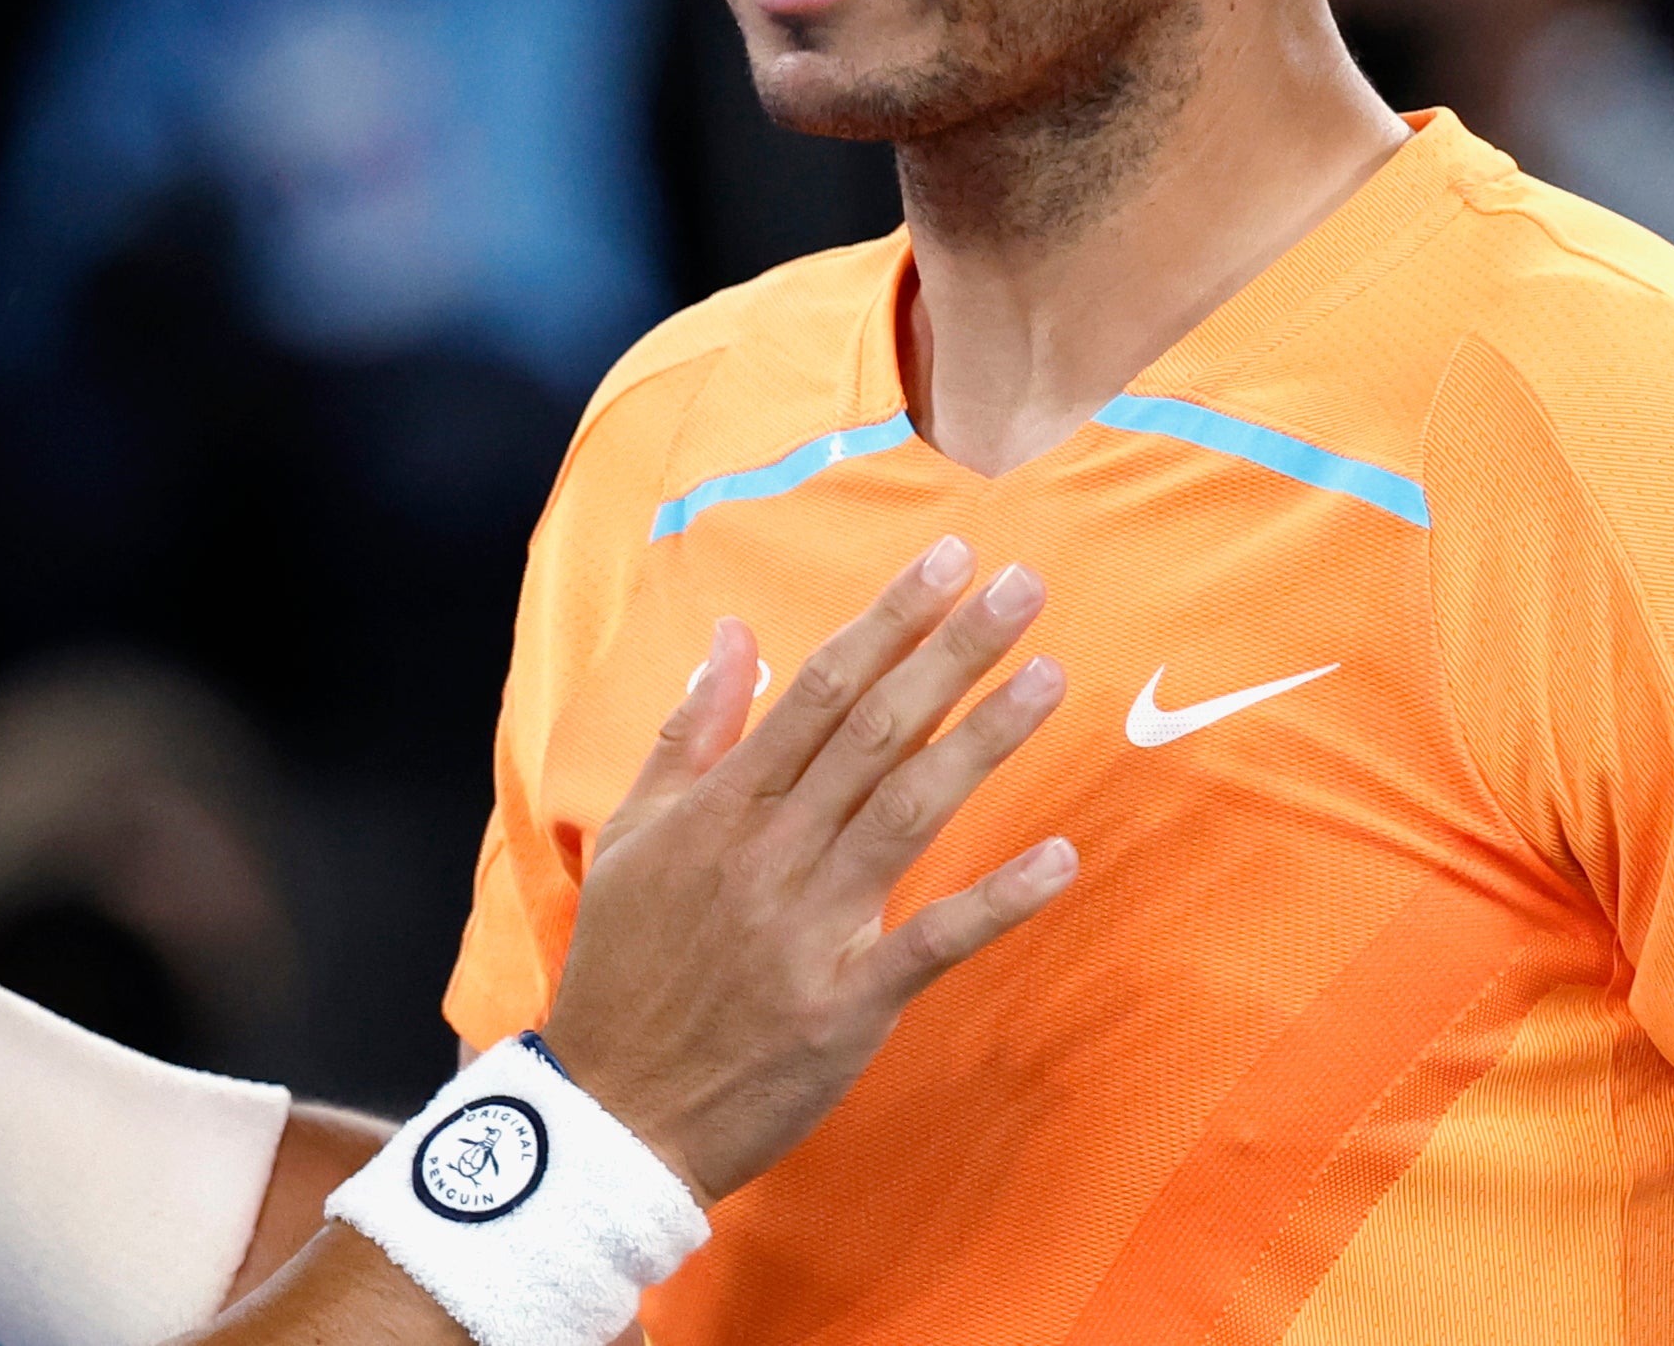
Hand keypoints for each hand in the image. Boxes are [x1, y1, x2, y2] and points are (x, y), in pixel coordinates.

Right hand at [541, 536, 1072, 1204]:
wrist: (613, 1111)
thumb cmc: (624, 967)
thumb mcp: (631, 833)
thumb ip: (688, 732)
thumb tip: (729, 635)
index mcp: (719, 806)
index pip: (817, 689)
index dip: (889, 621)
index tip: (949, 563)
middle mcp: (768, 852)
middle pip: (874, 731)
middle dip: (952, 653)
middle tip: (1024, 587)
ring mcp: (810, 927)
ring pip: (908, 811)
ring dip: (983, 740)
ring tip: (1050, 677)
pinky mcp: (845, 1004)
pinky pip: (932, 941)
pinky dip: (996, 899)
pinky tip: (1060, 857)